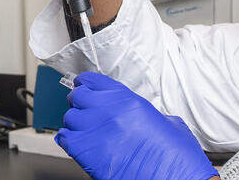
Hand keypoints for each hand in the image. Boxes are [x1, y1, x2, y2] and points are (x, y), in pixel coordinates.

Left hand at [56, 72, 217, 179]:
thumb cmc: (175, 158)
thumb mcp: (169, 124)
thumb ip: (149, 115)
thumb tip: (145, 118)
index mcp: (128, 101)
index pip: (94, 81)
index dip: (86, 85)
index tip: (83, 87)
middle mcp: (108, 111)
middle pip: (78, 97)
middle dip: (79, 103)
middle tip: (83, 111)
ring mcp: (95, 130)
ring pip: (69, 117)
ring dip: (75, 124)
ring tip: (83, 132)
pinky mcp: (85, 151)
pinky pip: (64, 138)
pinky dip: (67, 140)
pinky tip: (75, 144)